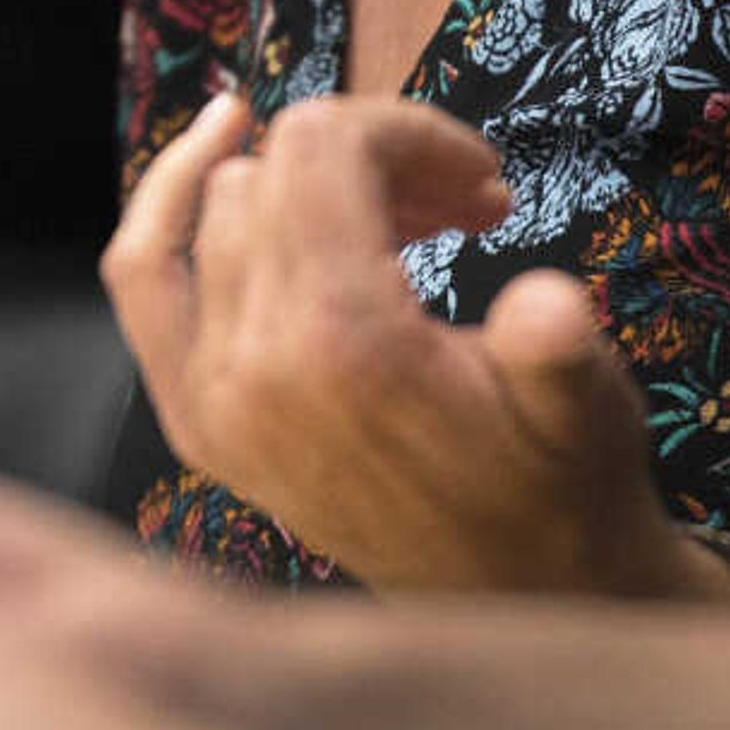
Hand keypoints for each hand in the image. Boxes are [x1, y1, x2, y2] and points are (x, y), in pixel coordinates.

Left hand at [104, 91, 729, 598]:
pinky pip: (142, 275)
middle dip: (374, 159)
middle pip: (276, 171)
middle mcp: (248, 364)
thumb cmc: (556, 486)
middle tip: (461, 204)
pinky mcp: (192, 417)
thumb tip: (544, 305)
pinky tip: (223, 148)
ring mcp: (206, 394)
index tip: (480, 174)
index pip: (323, 149)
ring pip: (219, 205)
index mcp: (341, 346)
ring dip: (305, 185)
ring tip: (398, 216)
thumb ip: (557, 349)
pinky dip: (170, 204)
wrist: (513, 599)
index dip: (406, 131)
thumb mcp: (586, 409)